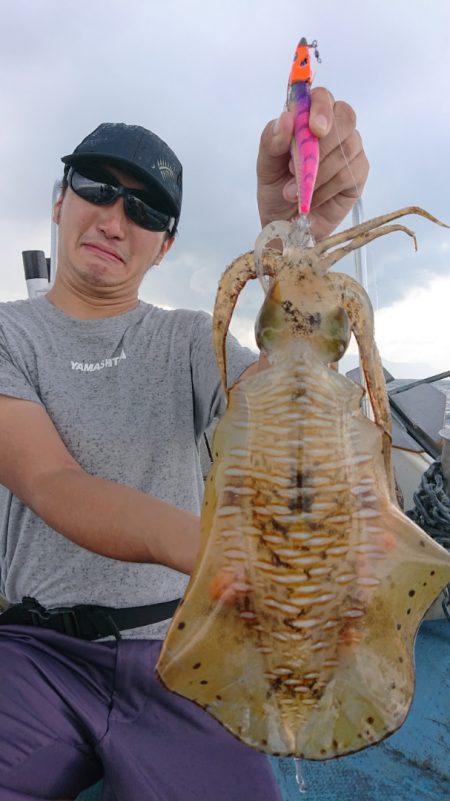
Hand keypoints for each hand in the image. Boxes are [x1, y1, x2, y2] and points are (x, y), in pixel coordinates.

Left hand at [256, 87, 368, 240]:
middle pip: (344, 117)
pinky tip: (310, 198)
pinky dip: (326, 188)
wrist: (285, 224)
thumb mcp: (265, 165)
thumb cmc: (276, 190)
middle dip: (324, 143)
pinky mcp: (358, 174)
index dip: (321, 108)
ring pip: (347, 148)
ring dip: (317, 173)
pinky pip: (349, 173)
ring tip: (293, 192)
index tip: (314, 129)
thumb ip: (271, 140)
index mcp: (309, 118)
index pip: (323, 97)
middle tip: (295, 167)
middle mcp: (334, 129)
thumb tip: (286, 118)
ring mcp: (350, 150)